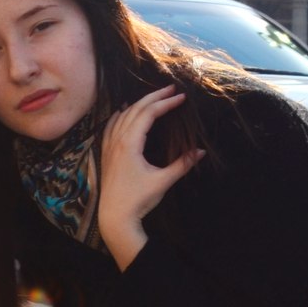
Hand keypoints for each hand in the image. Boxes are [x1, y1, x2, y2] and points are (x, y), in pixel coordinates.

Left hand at [98, 86, 203, 268]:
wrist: (114, 217)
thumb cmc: (138, 199)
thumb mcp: (163, 181)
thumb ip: (182, 164)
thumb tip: (200, 151)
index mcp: (130, 143)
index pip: (149, 113)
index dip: (166, 103)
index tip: (181, 97)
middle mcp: (118, 140)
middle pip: (136, 109)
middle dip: (154, 96)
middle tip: (171, 88)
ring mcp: (110, 146)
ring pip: (123, 115)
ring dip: (139, 103)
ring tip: (154, 97)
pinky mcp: (107, 154)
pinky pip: (111, 126)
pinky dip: (119, 115)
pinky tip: (122, 112)